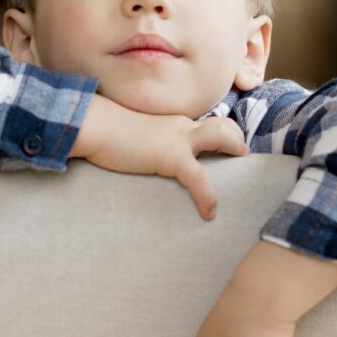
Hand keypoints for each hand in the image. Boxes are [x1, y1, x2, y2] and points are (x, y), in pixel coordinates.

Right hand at [71, 95, 247, 218]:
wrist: (95, 126)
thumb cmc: (107, 133)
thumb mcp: (137, 137)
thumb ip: (151, 144)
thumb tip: (150, 159)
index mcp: (175, 124)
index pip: (209, 125)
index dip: (224, 136)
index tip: (228, 151)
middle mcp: (182, 126)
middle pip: (223, 125)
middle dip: (238, 141)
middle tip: (241, 159)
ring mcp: (179, 139)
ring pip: (222, 136)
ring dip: (235, 149)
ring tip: (239, 178)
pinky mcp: (171, 157)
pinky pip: (199, 178)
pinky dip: (208, 196)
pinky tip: (209, 212)